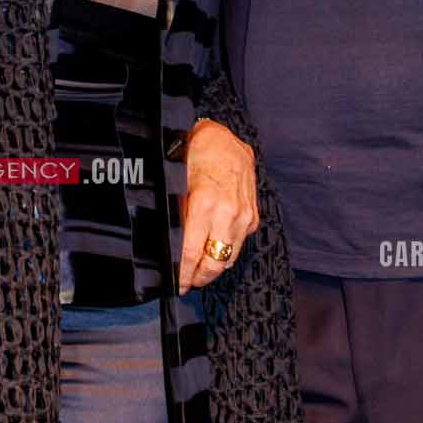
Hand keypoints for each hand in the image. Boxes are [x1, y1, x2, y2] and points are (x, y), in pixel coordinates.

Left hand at [179, 120, 258, 292]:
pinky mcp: (253, 217)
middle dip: (197, 278)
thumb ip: (176, 215)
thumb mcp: (176, 182)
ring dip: (212, 268)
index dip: (182, 275)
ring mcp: (245, 216)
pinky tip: (212, 248)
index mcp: (205, 204)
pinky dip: (225, 251)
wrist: (223, 138)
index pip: (191, 254)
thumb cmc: (194, 154)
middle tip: (184, 283)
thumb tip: (168, 248)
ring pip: (228, 259)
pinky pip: (238, 244)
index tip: (175, 285)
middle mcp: (229, 214)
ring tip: (197, 270)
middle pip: (213, 264)